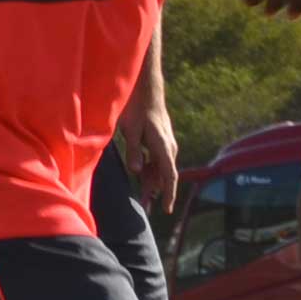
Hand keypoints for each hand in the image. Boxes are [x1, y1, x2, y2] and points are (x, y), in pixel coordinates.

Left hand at [120, 96, 179, 211]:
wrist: (145, 90)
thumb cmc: (137, 108)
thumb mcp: (130, 130)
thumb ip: (133, 151)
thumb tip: (136, 172)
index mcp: (163, 147)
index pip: (169, 176)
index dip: (168, 194)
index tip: (166, 209)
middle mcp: (168, 148)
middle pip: (163, 176)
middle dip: (155, 193)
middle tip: (145, 209)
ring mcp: (165, 145)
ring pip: (159, 169)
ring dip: (151, 183)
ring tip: (142, 198)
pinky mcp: (158, 141)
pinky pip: (156, 161)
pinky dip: (149, 171)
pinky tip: (140, 177)